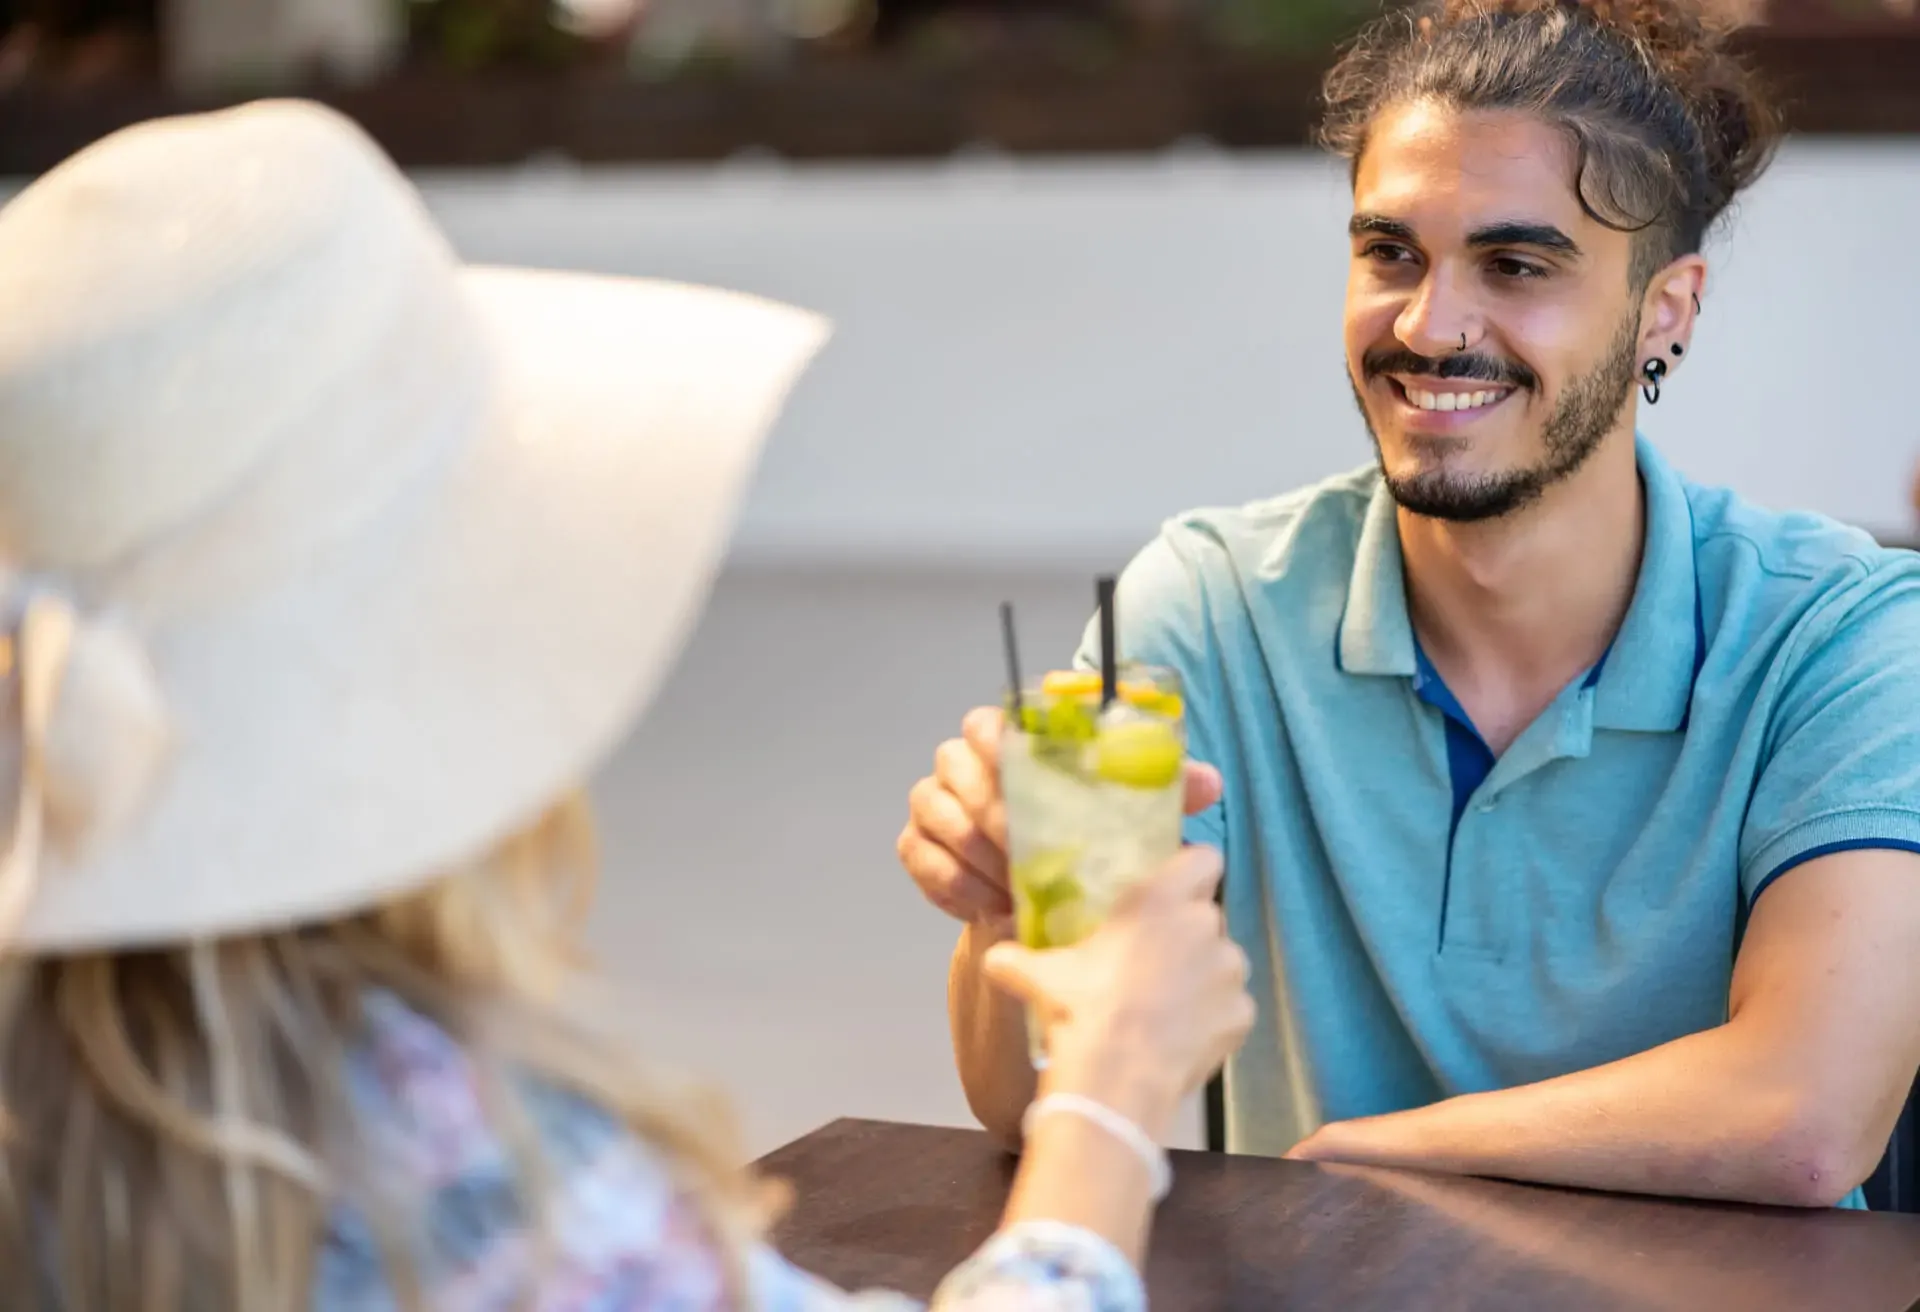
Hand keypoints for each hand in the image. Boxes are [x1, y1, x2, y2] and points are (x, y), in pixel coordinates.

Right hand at [898, 706, 1223, 925]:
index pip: (997, 718)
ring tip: (1013, 891)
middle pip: (959, 760)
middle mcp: (968, 762)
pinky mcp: (916, 844)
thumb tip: (1209, 781)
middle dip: (994, 810)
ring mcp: (936, 801)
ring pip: (936, 807)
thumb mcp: (1129, 824)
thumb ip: (1164, 796)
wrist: (1035, 915)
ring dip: (975, 853)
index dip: (1004, 738)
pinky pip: (919, 854)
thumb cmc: (1083, 851)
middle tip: (1026, 852)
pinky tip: (988, 906)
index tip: (1026, 769)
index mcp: (1016, 743)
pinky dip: (954, 884)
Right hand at [979, 846, 1253, 1137]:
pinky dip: (1214, 1019)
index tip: (1169, 892)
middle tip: (1153, 961)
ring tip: (1167, 1006)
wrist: (1117, 1079)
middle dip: (1186, 934)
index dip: (1191, 871)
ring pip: (1222, 962)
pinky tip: (1182, 1038)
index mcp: (1161, 898)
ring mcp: (1230, 971)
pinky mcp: (1242, 1015)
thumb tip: (992, 957)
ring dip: (1202, 976)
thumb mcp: (1040, 977)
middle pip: (1206, 916)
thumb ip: (1018, 959)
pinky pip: (1231, 1008)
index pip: (1204, 857)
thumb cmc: (1080, 1009)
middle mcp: (1204, 925)